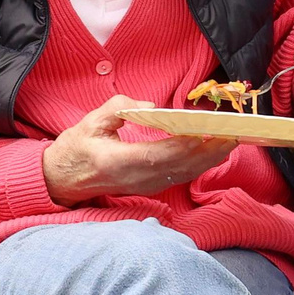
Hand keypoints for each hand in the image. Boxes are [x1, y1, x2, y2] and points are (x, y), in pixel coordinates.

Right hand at [42, 95, 234, 206]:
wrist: (61, 180)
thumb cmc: (76, 148)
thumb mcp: (91, 121)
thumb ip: (121, 108)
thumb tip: (153, 106)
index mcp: (118, 162)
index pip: (159, 155)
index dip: (186, 144)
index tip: (207, 129)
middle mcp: (135, 179)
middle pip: (179, 167)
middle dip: (208, 151)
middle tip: (232, 133)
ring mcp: (143, 187)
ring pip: (183, 175)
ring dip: (209, 159)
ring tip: (230, 141)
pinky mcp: (148, 187)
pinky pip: (179, 177)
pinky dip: (198, 165)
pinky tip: (212, 152)